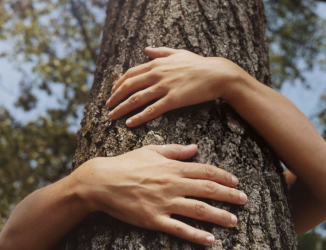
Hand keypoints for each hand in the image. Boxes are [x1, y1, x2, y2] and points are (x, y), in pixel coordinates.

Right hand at [71, 144, 247, 245]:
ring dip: (219, 216)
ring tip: (234, 221)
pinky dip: (196, 235)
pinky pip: (179, 228)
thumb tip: (195, 147)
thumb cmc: (126, 164)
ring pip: (199, 210)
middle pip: (208, 190)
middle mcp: (172, 185)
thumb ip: (175, 151)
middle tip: (244, 201)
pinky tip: (210, 240)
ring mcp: (164, 203)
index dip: (223, 176)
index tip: (236, 181)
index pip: (205, 171)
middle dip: (229, 195)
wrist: (101, 182)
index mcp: (173, 168)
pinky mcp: (154, 219)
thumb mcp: (151, 151)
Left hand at [106, 47, 240, 126]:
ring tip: (112, 117)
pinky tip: (130, 123)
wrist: (217, 74)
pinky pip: (151, 110)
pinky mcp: (173, 100)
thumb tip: (146, 49)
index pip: (131, 73)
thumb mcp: (178, 53)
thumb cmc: (200, 64)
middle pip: (129, 86)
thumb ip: (161, 51)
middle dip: (115, 97)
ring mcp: (164, 87)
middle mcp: (157, 74)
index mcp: (157, 63)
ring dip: (122, 109)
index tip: (113, 92)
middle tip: (107, 107)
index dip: (119, 84)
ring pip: (137, 99)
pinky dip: (138, 117)